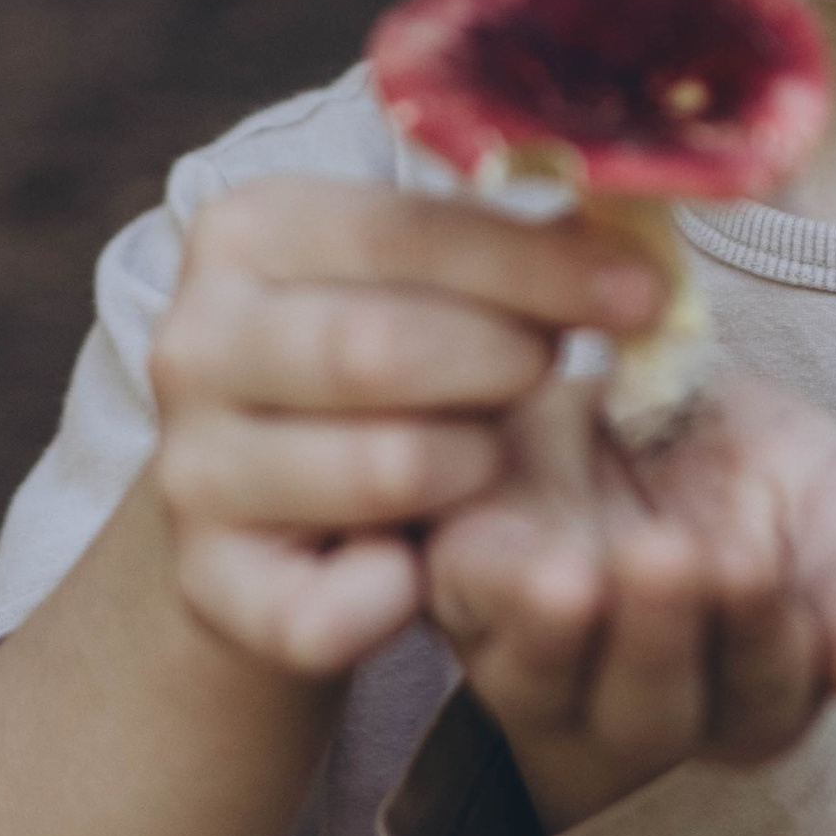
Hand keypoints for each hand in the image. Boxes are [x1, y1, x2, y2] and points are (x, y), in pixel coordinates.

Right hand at [148, 175, 662, 680]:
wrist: (264, 502)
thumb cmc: (372, 366)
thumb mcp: (418, 283)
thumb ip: (500, 248)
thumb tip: (631, 225)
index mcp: (245, 232)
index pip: (409, 232)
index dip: (540, 266)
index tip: (644, 294)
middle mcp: (194, 340)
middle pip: (382, 347)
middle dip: (504, 364)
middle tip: (552, 377)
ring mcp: (191, 467)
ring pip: (381, 467)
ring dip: (468, 469)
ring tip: (481, 460)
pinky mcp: (207, 583)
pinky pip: (325, 611)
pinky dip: (392, 598)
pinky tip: (416, 570)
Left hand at [426, 368, 835, 834]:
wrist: (639, 384)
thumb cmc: (751, 466)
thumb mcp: (834, 497)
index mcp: (747, 691)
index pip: (762, 698)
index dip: (764, 641)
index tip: (758, 566)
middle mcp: (637, 699)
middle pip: (650, 712)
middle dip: (662, 639)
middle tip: (674, 557)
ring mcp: (538, 654)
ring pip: (546, 682)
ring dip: (565, 633)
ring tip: (583, 578)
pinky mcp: (462, 586)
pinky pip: (469, 609)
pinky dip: (493, 591)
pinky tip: (526, 556)